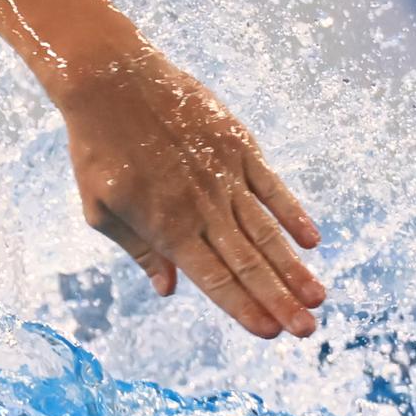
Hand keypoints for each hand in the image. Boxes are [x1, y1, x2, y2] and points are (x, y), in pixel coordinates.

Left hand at [60, 50, 324, 338]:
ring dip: (294, 267)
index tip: (269, 334)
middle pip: (248, 262)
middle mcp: (202, 206)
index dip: (243, 309)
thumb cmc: (96, 150)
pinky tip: (312, 240)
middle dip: (280, 301)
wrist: (110, 80)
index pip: (213, 279)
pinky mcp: (238, 145)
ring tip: (319, 297)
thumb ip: (140, 251)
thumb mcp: (100, 210)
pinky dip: (293, 214)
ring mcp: (224, 175)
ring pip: (267, 230)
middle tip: (308, 331)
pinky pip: (272, 186)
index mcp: (166, 227)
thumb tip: (168, 290)